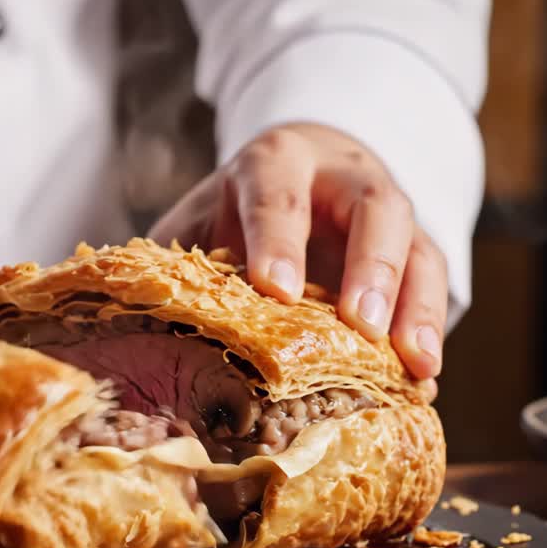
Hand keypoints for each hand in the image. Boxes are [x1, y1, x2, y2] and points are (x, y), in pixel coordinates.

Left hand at [148, 123, 447, 381]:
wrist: (298, 171)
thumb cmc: (236, 208)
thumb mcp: (198, 218)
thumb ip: (169, 259)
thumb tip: (113, 314)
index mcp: (278, 163)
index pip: (278, 192)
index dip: (277, 239)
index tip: (274, 290)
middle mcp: (345, 179)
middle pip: (374, 209)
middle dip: (369, 267)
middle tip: (362, 326)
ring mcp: (390, 215)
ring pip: (419, 248)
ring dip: (418, 308)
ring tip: (415, 368)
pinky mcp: (416, 250)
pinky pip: (433, 287)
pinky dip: (430, 334)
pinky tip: (423, 385)